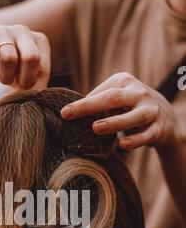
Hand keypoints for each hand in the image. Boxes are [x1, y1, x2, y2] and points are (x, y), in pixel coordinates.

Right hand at [0, 14, 50, 89]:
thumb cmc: (7, 62)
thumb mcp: (24, 72)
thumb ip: (35, 83)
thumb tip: (37, 96)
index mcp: (37, 40)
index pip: (43, 68)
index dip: (35, 86)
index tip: (27, 90)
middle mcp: (22, 32)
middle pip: (31, 57)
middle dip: (25, 80)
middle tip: (18, 86)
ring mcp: (1, 31)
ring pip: (9, 58)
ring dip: (6, 78)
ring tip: (4, 79)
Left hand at [61, 72, 179, 149]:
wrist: (164, 115)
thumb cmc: (128, 106)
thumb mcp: (115, 98)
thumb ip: (96, 102)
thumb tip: (67, 112)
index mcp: (124, 82)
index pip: (101, 92)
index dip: (82, 103)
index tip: (64, 113)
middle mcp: (138, 93)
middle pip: (114, 98)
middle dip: (91, 106)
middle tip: (70, 114)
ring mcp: (150, 110)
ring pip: (134, 116)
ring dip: (114, 122)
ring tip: (95, 128)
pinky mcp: (158, 128)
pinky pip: (146, 135)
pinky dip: (135, 140)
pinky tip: (123, 145)